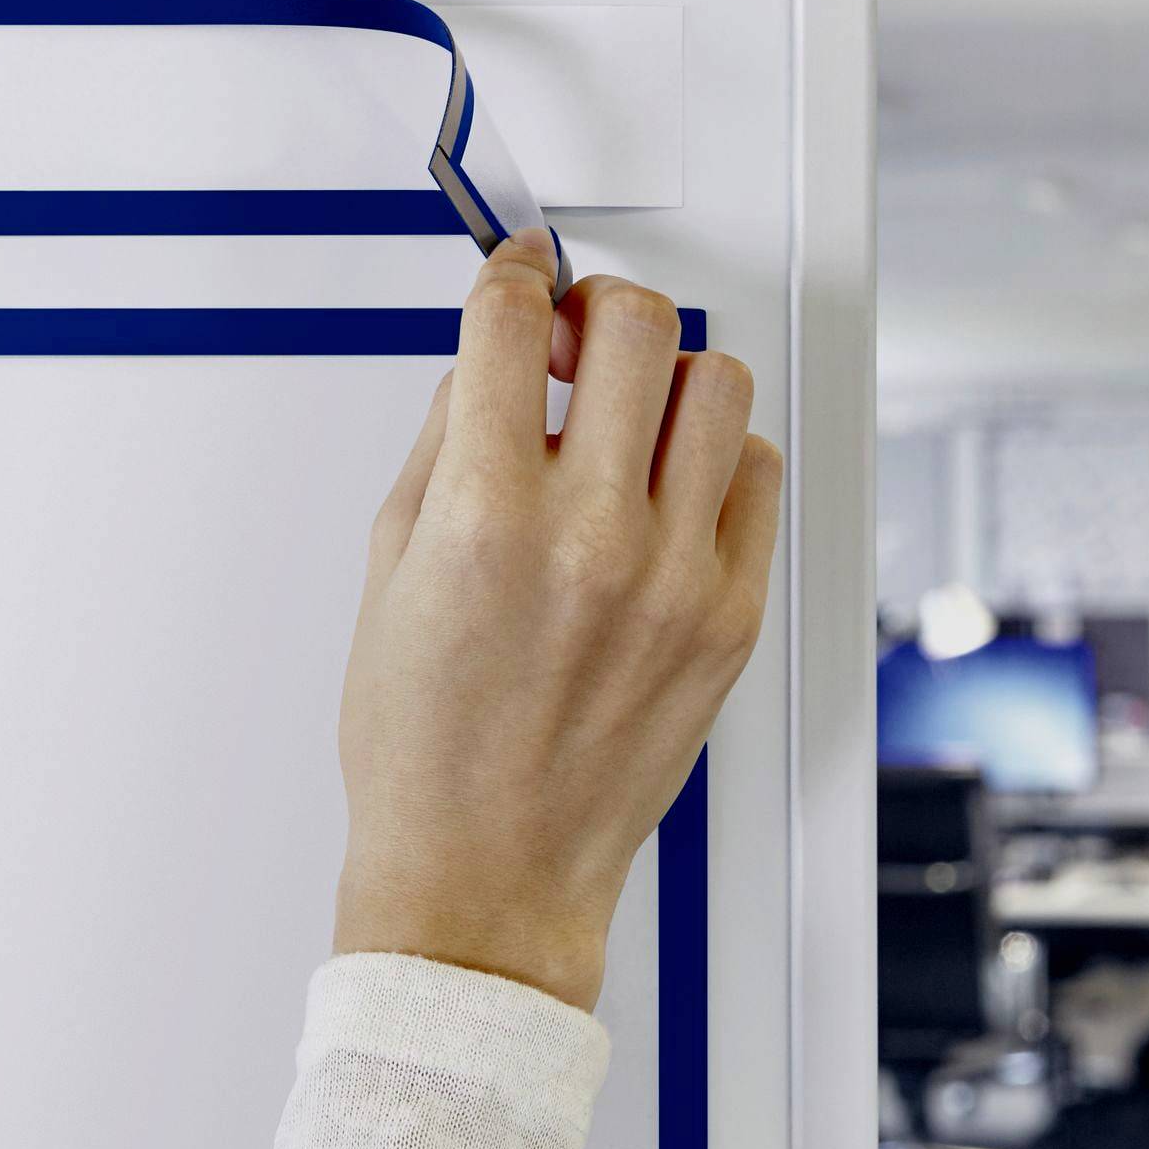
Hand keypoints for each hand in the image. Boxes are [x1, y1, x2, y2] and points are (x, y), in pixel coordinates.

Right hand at [333, 232, 782, 1009]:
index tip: (518, 275)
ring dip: (667, 379)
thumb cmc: (424, 749)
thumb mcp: (389, 571)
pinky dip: (718, 461)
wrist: (486, 873)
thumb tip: (494, 361)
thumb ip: (445, 445)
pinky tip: (672, 491)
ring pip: (718, 386)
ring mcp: (676, 576)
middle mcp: (592, 535)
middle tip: (576, 340)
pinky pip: (759, 478)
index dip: (512, 275)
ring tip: (630, 420)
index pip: (513, 322)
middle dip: (597, 308)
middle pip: (636, 327)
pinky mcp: (731, 618)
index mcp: (486, 514)